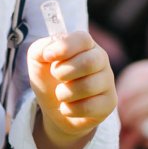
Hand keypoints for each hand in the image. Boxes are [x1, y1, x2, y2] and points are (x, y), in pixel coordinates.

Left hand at [28, 31, 116, 148]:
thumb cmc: (49, 78)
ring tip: (60, 94)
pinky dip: (71, 109)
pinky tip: (68, 107)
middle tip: (55, 76)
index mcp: (85, 44)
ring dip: (64, 93)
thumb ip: (40, 49)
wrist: (54, 107)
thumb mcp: (38, 60)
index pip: (82, 39)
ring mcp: (107, 81)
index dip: (64, 47)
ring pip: (88, 86)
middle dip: (64, 72)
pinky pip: (90, 107)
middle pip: (89, 62)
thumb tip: (48, 51)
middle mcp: (100, 59)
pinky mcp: (109, 102)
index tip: (48, 56)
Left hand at [117, 57, 147, 148]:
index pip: (123, 97)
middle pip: (127, 115)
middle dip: (123, 128)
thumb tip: (122, 106)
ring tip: (132, 145)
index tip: (122, 118)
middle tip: (123, 137)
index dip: (119, 110)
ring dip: (133, 140)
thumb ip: (146, 90)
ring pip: (138, 130)